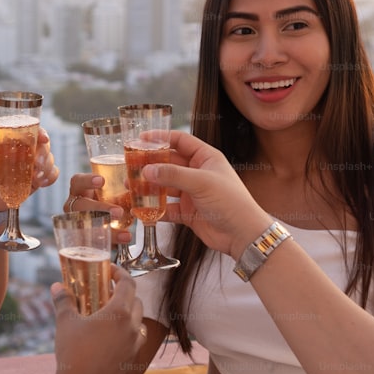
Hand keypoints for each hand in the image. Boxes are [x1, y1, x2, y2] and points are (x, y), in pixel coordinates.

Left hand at [0, 128, 59, 210]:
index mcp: (10, 143)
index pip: (28, 132)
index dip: (39, 132)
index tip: (44, 138)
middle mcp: (23, 152)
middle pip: (42, 145)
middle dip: (44, 153)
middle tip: (37, 164)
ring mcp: (31, 166)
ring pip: (49, 159)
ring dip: (47, 167)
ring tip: (36, 178)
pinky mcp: (35, 180)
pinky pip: (51, 174)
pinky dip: (50, 177)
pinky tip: (41, 183)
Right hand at [50, 265, 144, 373]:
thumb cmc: (73, 351)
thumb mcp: (66, 322)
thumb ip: (63, 301)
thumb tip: (56, 286)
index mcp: (120, 312)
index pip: (128, 283)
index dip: (120, 272)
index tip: (109, 270)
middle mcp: (132, 326)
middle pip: (136, 300)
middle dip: (124, 292)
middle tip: (107, 290)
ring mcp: (134, 343)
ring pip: (139, 320)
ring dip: (129, 312)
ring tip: (112, 313)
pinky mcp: (132, 358)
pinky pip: (136, 338)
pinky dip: (129, 331)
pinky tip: (113, 335)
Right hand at [62, 172, 130, 244]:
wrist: (111, 225)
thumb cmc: (111, 204)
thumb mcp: (117, 195)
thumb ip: (125, 190)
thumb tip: (130, 184)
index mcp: (79, 191)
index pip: (77, 182)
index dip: (87, 181)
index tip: (102, 181)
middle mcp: (74, 206)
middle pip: (79, 206)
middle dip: (99, 209)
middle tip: (118, 212)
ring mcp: (75, 224)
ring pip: (85, 228)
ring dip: (105, 230)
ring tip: (125, 235)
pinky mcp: (82, 240)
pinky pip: (92, 243)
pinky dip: (110, 242)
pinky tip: (124, 240)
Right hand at [141, 131, 269, 258]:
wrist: (242, 234)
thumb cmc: (231, 202)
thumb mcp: (201, 182)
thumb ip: (173, 175)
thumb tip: (147, 170)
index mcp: (206, 158)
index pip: (180, 141)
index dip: (161, 138)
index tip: (141, 139)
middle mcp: (198, 173)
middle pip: (169, 163)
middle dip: (150, 164)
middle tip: (130, 164)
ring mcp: (192, 193)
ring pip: (165, 186)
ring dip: (150, 186)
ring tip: (131, 185)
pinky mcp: (188, 212)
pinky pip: (167, 207)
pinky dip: (155, 208)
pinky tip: (141, 208)